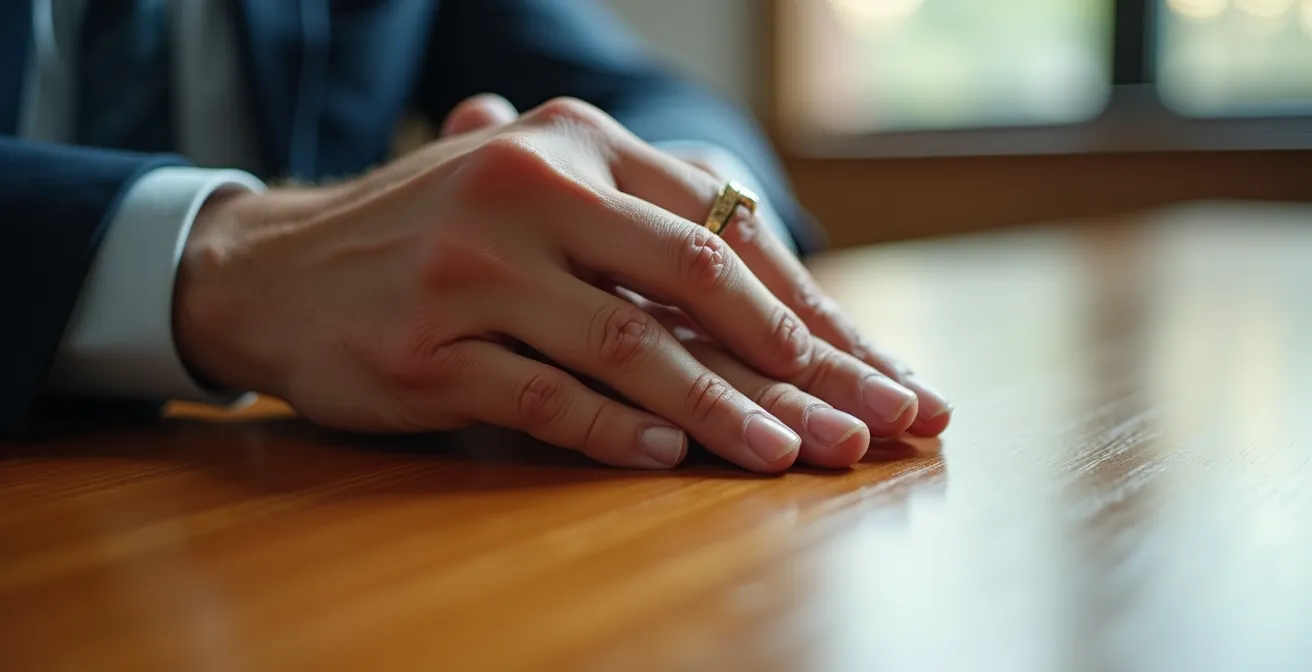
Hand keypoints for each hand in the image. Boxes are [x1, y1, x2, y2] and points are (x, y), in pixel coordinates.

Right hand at [175, 95, 947, 471]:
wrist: (275, 266)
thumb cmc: (429, 234)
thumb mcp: (531, 192)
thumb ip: (636, 226)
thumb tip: (767, 282)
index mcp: (572, 147)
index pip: (716, 230)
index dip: (800, 305)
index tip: (870, 368)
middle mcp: (528, 194)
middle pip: (689, 281)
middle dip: (791, 361)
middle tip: (865, 421)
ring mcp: (472, 271)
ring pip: (623, 345)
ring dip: (718, 408)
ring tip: (789, 453)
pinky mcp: (426, 349)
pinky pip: (541, 396)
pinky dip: (612, 430)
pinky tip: (670, 458)